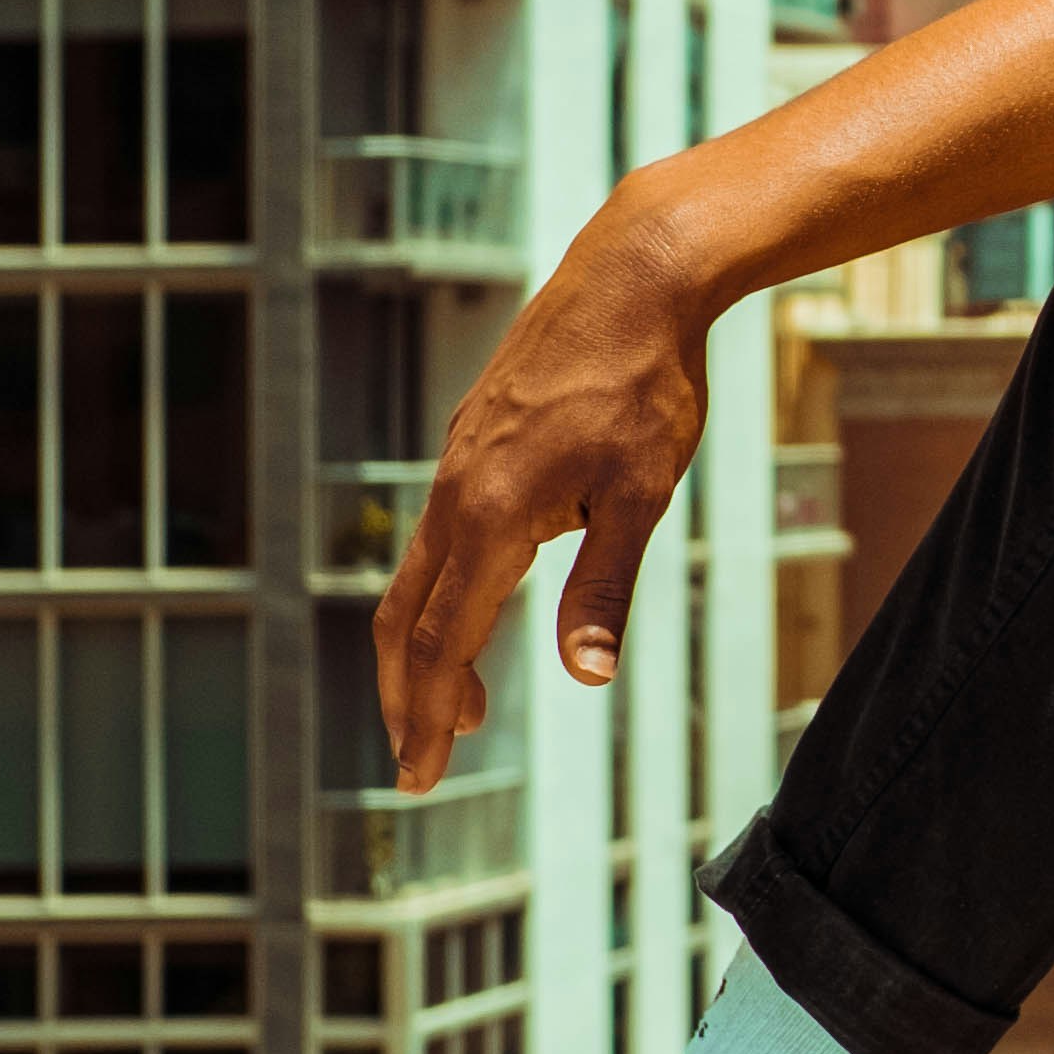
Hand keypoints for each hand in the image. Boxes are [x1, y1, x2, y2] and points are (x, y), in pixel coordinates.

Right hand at [374, 209, 712, 788]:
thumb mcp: (642, 498)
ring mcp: (456, 463)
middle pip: (405, 619)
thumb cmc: (648, 387)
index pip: (443, 643)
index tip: (419, 777)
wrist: (630, 276)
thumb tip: (586, 678)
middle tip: (421, 765)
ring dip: (429, 647)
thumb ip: (604, 590)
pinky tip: (484, 601)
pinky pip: (438, 532)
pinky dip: (444, 590)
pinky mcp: (471, 441)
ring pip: (417, 574)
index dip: (430, 717)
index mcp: (490, 518)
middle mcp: (455, 493)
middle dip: (409, 698)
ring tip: (465, 703)